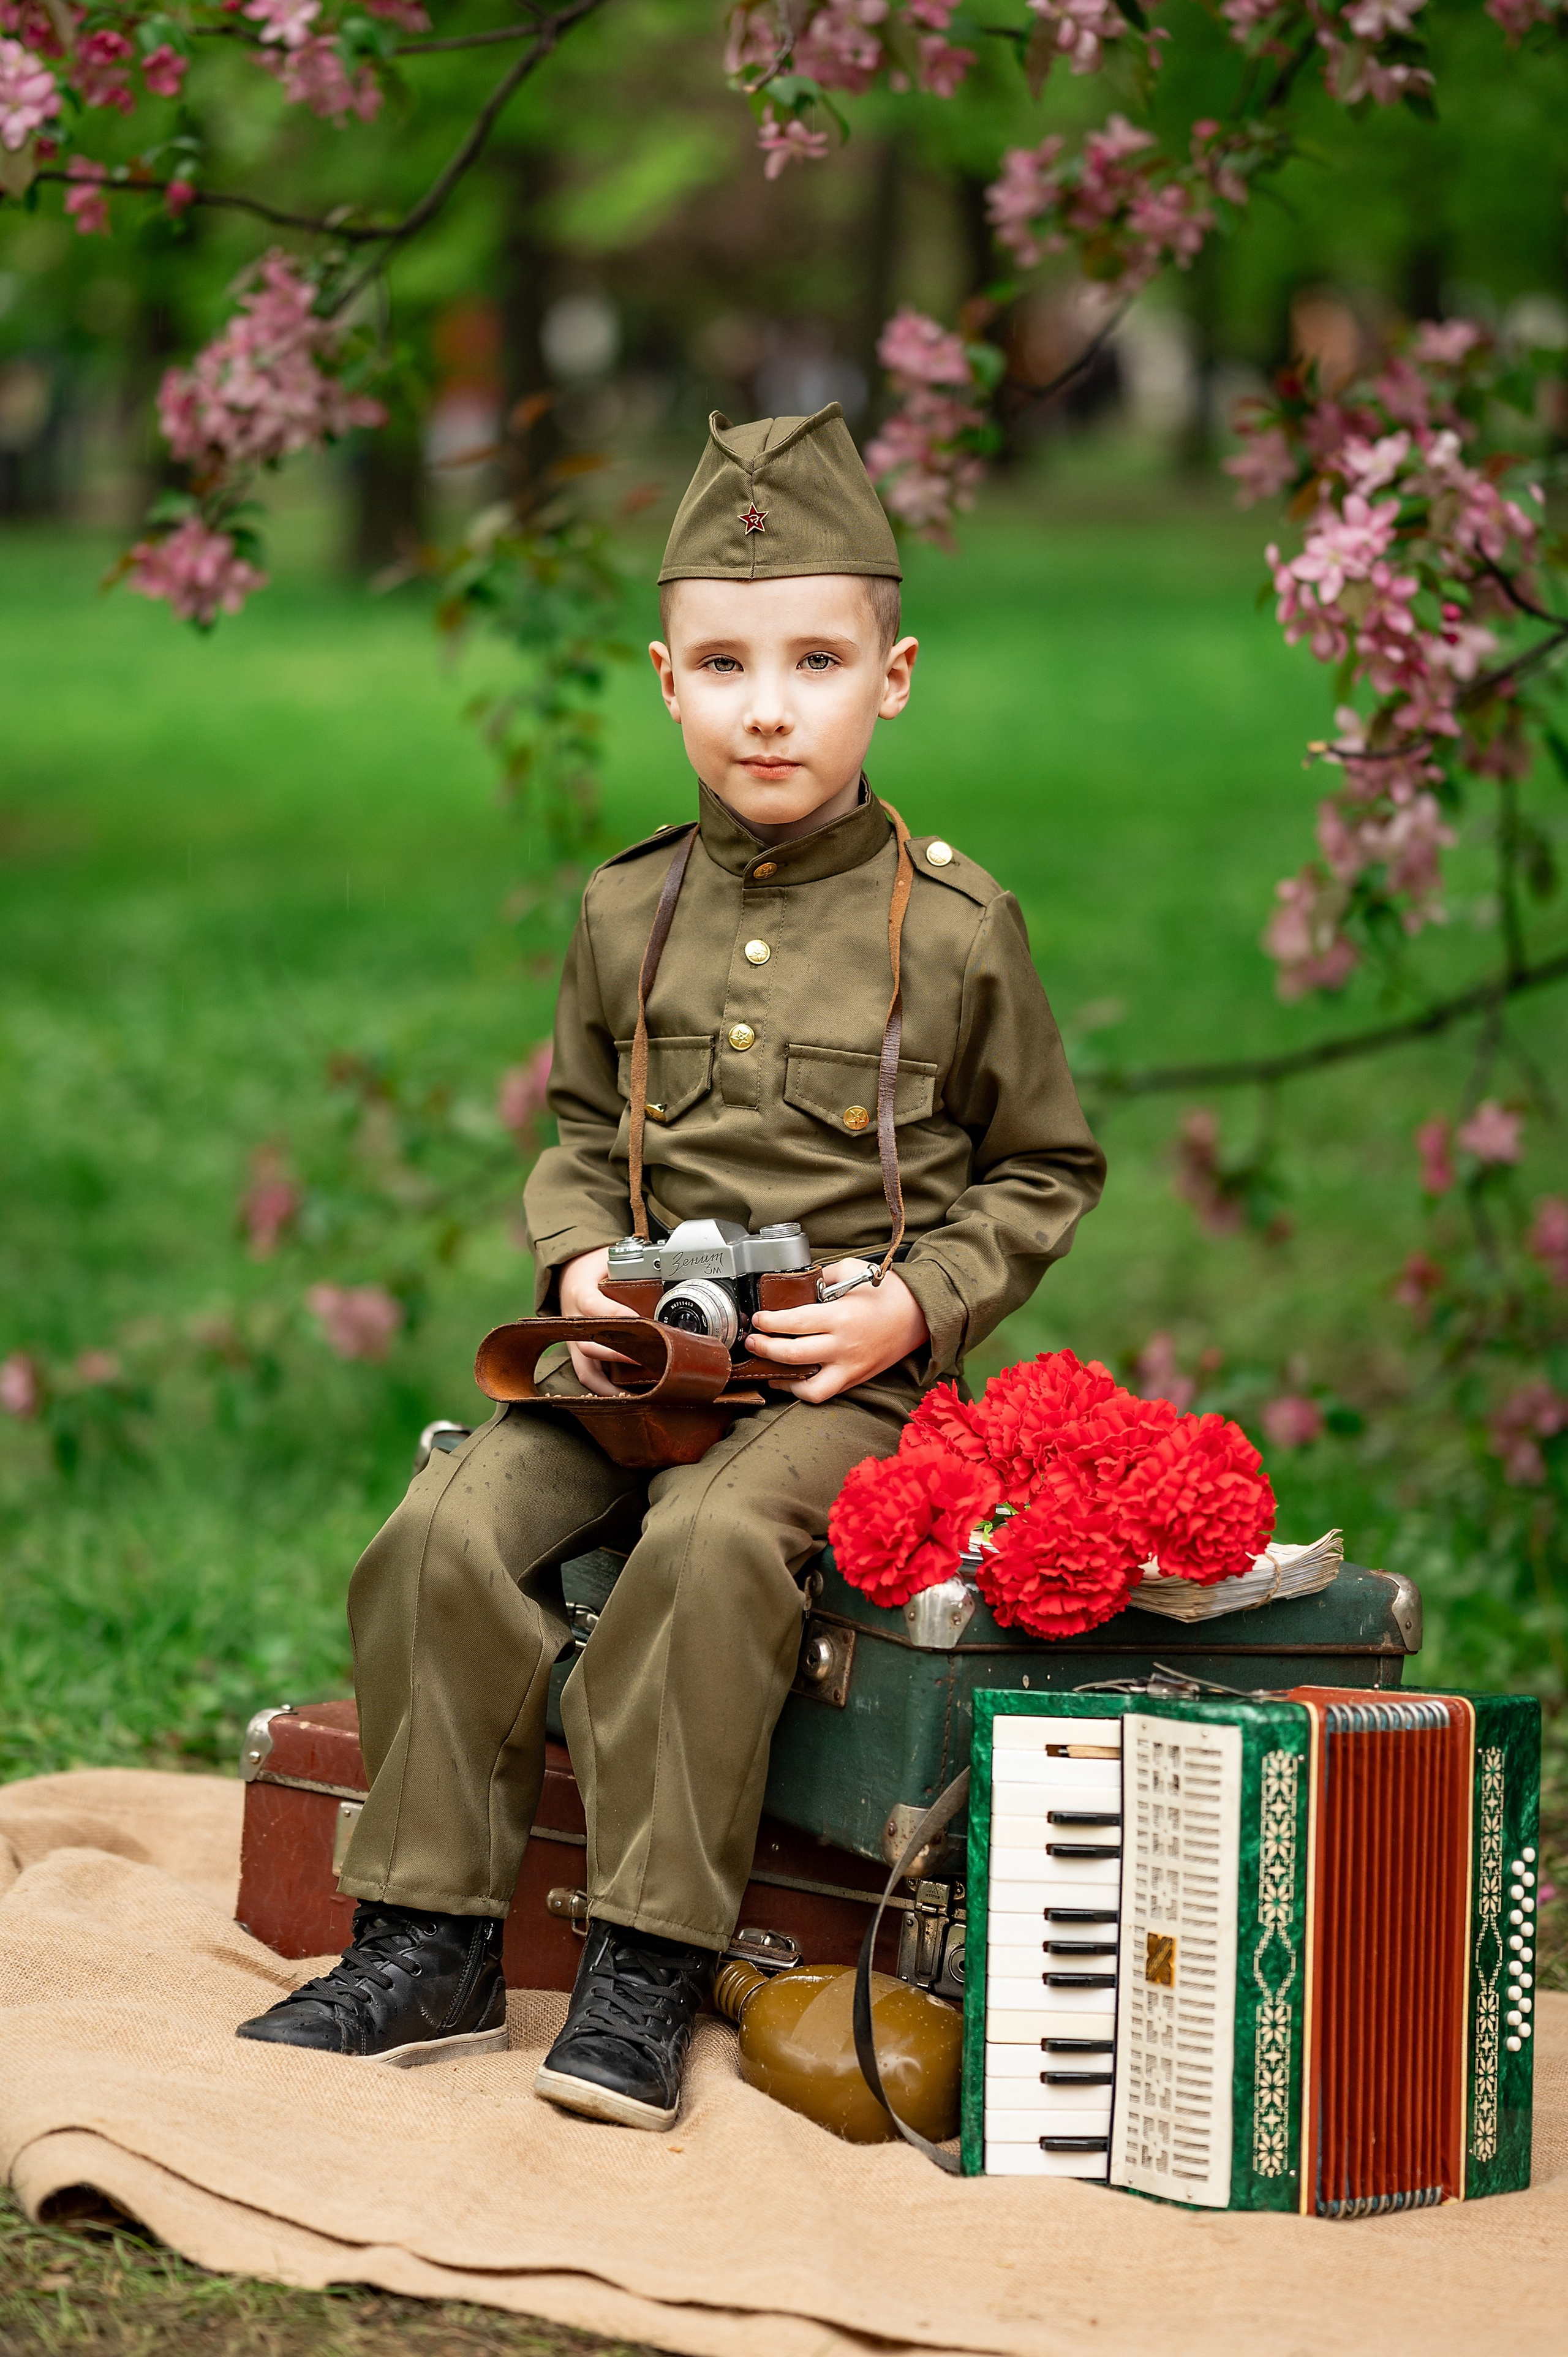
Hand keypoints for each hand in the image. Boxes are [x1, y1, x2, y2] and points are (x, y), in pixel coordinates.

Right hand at [558, 1245, 638, 1395]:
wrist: (570, 1272)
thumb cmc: (595, 1269)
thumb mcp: (609, 1262)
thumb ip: (631, 1271)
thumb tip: (665, 1278)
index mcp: (580, 1294)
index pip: (595, 1306)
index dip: (616, 1316)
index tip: (640, 1323)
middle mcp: (573, 1321)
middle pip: (589, 1346)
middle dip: (617, 1357)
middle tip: (646, 1361)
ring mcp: (573, 1341)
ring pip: (585, 1369)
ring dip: (609, 1385)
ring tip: (633, 1395)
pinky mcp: (577, 1354)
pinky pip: (587, 1376)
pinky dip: (603, 1390)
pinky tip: (623, 1397)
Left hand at [747, 1263, 928, 1403]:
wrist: (920, 1314)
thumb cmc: (889, 1292)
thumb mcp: (854, 1270)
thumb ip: (824, 1275)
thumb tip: (800, 1282)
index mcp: (841, 1316)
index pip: (794, 1323)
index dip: (769, 1323)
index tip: (757, 1319)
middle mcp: (843, 1345)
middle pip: (793, 1355)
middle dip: (765, 1348)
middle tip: (753, 1341)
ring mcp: (850, 1367)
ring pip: (808, 1387)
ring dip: (782, 1379)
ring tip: (768, 1368)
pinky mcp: (856, 1378)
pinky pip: (824, 1393)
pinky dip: (803, 1389)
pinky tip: (792, 1378)